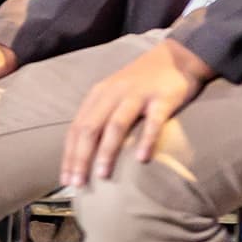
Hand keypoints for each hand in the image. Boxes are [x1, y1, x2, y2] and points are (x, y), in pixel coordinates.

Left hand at [60, 39, 214, 187]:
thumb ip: (102, 119)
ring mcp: (137, 95)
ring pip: (116, 124)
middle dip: (81, 157)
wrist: (176, 57)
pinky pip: (152, 120)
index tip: (65, 181)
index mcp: (98, 96)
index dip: (69, 155)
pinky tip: (142, 158)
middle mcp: (112, 94)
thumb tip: (87, 156)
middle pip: (90, 128)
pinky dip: (145, 139)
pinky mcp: (161, 98)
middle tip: (78, 184)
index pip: (76, 129)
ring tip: (102, 175)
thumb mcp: (114, 97)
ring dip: (107, 150)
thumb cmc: (141, 84)